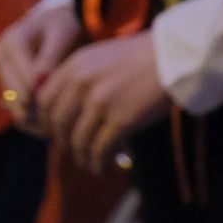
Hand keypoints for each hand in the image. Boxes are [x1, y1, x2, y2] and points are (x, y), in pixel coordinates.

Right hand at [0, 2, 82, 133]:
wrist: (54, 24)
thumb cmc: (63, 26)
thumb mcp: (62, 33)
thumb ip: (50, 56)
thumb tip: (38, 83)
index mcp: (11, 41)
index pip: (25, 78)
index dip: (45, 94)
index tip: (67, 108)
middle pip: (16, 95)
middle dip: (39, 110)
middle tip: (63, 123)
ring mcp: (0, 72)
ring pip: (14, 106)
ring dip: (34, 119)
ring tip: (59, 126)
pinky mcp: (4, 84)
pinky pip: (14, 109)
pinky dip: (31, 120)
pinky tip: (50, 127)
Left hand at [35, 32, 166, 172]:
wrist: (177, 55)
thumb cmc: (145, 56)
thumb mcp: (104, 56)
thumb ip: (82, 77)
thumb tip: (68, 110)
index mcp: (76, 64)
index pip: (44, 100)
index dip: (47, 122)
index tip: (57, 132)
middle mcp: (83, 82)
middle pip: (58, 123)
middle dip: (64, 142)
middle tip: (75, 150)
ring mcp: (101, 101)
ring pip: (78, 140)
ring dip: (82, 157)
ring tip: (90, 163)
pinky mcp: (121, 119)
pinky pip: (100, 150)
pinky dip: (98, 163)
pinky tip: (102, 167)